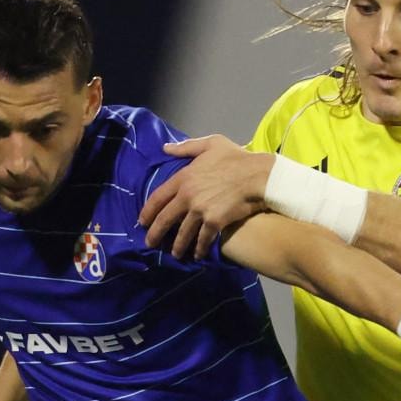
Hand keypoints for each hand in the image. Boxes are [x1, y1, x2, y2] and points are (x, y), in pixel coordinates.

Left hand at [139, 136, 271, 257]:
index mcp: (184, 177)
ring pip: (182, 233)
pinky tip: (198, 256)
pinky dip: (199, 249)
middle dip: (155, 234)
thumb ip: (186, 147)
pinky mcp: (214, 222)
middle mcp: (187, 196)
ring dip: (177, 246)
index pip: (158, 197)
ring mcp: (200, 211)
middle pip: (165, 219)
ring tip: (175, 254)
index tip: (142, 221)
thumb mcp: (210, 144)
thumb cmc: (236, 158)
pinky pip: (202, 240)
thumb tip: (166, 148)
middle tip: (150, 244)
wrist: (257, 175)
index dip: (148, 211)